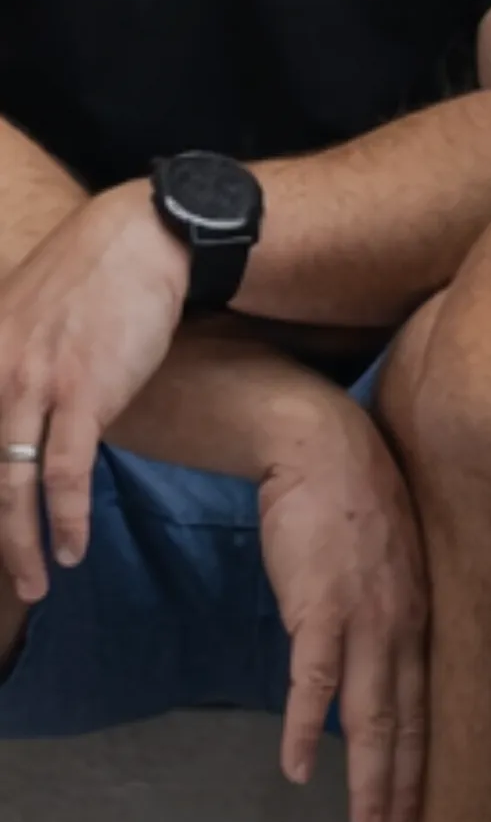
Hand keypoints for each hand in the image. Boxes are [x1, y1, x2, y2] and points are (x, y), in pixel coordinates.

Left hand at [0, 181, 187, 598]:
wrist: (145, 237)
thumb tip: (13, 409)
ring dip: (20, 545)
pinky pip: (66, 473)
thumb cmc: (93, 272)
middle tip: (6, 578)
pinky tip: (72, 548)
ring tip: (33, 584)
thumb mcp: (23, 309)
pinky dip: (66, 518)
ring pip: (10, 485)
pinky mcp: (85, 393)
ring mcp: (35, 384)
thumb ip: (7, 357)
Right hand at [258, 395, 427, 821]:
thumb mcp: (392, 552)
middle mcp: (401, 619)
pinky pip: (314, 681)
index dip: (423, 760)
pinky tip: (299, 770)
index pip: (427, 700)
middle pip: (404, 720)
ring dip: (367, 780)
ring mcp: (363, 615)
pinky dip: (308, 729)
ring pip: (370, 715)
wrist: (321, 443)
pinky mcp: (319, 607)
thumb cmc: (351, 491)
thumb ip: (393, 601)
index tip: (420, 809)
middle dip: (401, 789)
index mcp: (419, 607)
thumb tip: (381, 644)